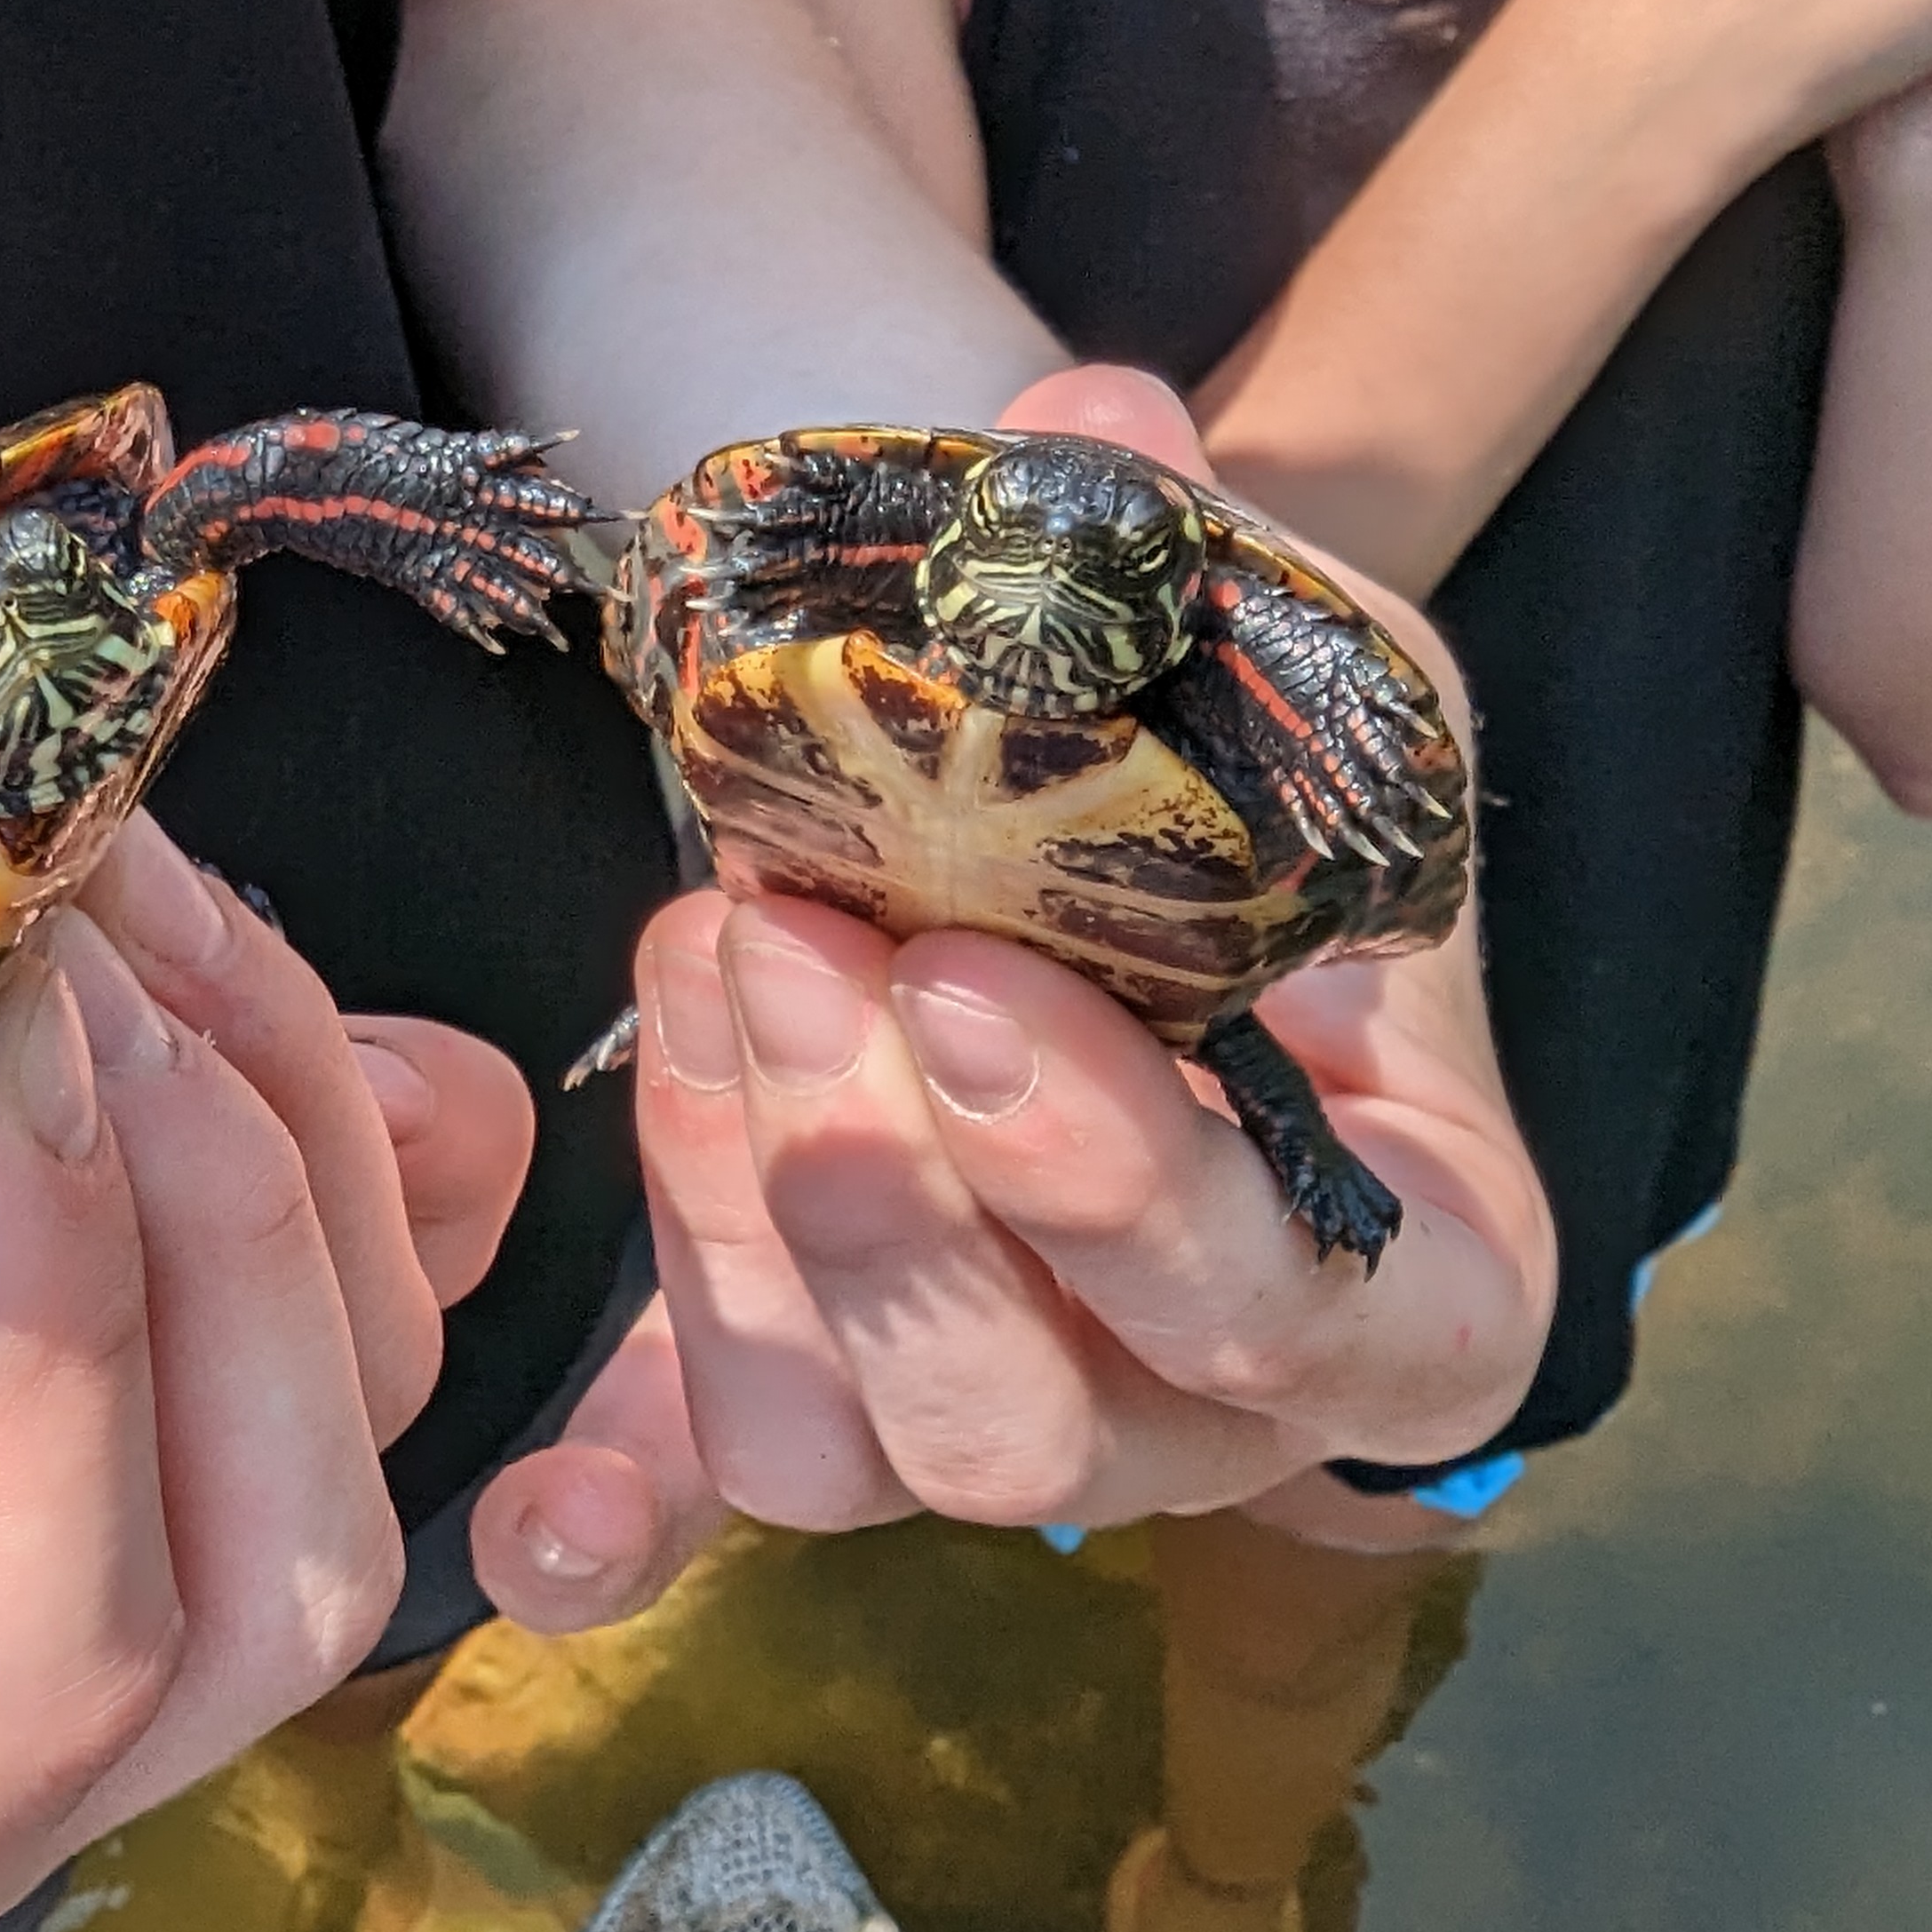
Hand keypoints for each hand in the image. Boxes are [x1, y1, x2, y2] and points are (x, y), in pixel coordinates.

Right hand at [0, 455, 529, 1931]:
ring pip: (350, 1404)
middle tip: (40, 890)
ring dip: (261, 1091)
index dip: (59, 1332)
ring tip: (68, 850)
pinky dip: (326, 1086)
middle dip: (204, 1196)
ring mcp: (73, 1619)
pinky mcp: (119, 1432)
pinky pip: (367, 1283)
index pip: (29, 1676)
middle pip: (270, 1553)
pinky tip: (152, 922)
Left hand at [468, 370, 1555, 1632]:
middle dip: (887, 1196)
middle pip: (1039, 1428)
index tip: (969, 982)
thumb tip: (1086, 422)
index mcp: (1398, 1272)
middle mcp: (1194, 1406)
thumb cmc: (1239, 802)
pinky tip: (534, 1509)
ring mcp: (992, 1426)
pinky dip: (619, 1503)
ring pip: (852, 1454)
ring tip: (705, 956)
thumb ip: (1213, 576)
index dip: (1129, 1183)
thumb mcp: (1271, 679)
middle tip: (793, 942)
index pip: (1319, 1323)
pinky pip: (716, 1504)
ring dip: (740, 1218)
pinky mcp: (818, 1412)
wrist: (1093, 871)